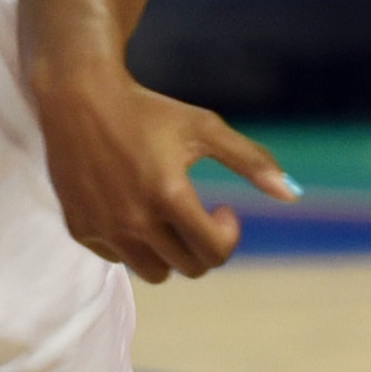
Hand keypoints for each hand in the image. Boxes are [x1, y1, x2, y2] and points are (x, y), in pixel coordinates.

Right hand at [33, 66, 297, 282]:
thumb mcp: (204, 128)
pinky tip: (133, 209)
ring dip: (170, 252)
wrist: (77, 97)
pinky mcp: (80, 229)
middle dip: (203, 244)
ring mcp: (104, 228)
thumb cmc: (149, 111)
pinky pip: (120, 259)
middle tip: (197, 212)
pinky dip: (133, 244)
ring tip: (168, 217)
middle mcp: (134, 220)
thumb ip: (250, 161)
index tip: (223, 209)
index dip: (229, 235)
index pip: (215, 252)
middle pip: (189, 267)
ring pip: (155, 273)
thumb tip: (293, 194)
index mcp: (169, 196)